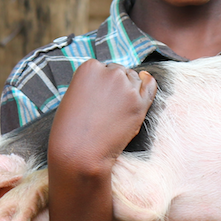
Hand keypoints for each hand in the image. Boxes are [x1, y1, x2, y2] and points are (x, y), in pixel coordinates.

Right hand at [48, 60, 157, 178]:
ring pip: (134, 79)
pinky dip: (148, 83)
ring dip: (129, 89)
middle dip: (116, 85)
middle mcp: (110, 72)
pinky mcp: (139, 103)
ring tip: (116, 109)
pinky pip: (150, 87)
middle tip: (107, 106)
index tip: (97, 97)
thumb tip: (116, 76)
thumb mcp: (75, 95)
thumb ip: (93, 82)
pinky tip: (146, 80)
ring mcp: (127, 87)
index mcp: (90, 67)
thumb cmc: (71, 128)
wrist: (79, 153)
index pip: (103, 67)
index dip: (101, 83)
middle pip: (120, 71)